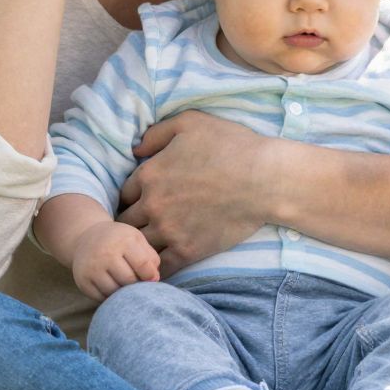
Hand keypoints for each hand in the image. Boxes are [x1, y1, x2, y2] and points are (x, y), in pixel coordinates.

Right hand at [72, 221, 160, 300]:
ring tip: (124, 284)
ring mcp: (92, 268)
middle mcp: (105, 253)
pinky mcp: (82, 281)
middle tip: (136, 282)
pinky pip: (101, 298)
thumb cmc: (118, 241)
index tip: (151, 279)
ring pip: (115, 292)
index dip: (151, 276)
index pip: (143, 265)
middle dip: (136, 285)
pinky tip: (111, 286)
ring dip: (122, 292)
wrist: (85, 238)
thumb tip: (154, 279)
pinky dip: (109, 296)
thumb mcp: (136, 239)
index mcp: (123, 240)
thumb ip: (150, 257)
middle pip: (129, 281)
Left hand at [117, 111, 271, 275]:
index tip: (142, 201)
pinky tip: (160, 265)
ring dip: (142, 245)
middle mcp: (153, 204)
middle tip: (144, 224)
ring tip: (149, 246)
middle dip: (132, 222)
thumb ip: (157, 133)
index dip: (132, 197)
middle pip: (126, 221)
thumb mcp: (190, 123)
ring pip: (139, 245)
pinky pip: (161, 266)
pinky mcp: (188, 250)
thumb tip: (135, 150)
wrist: (264, 180)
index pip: (125, 193)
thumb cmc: (231, 146)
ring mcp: (169, 230)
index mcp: (150, 174)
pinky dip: (156, 266)